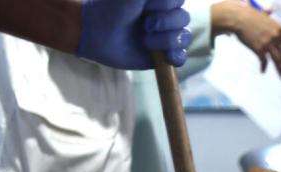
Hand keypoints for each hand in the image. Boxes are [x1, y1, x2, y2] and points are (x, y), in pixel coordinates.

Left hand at [77, 0, 192, 68]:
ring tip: (144, 41)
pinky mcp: (162, 55)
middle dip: (165, 23)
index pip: (179, 0)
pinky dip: (176, 57)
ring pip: (184, 38)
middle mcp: (165, 16)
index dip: (166, 5)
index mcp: (160, 0)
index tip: (146, 7)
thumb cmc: (111, 8)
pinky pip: (181, 57)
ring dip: (165, 40)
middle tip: (145, 25)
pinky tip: (164, 56)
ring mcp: (165, 36)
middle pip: (184, 19)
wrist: (96, 34)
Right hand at [220, 2, 280, 78]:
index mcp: (280, 29)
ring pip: (278, 60)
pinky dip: (264, 67)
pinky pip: (264, 61)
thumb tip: (271, 9)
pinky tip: (262, 70)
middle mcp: (276, 37)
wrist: (237, 17)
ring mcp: (268, 43)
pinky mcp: (259, 48)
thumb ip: (269, 16)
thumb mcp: (263, 14)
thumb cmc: (248, 15)